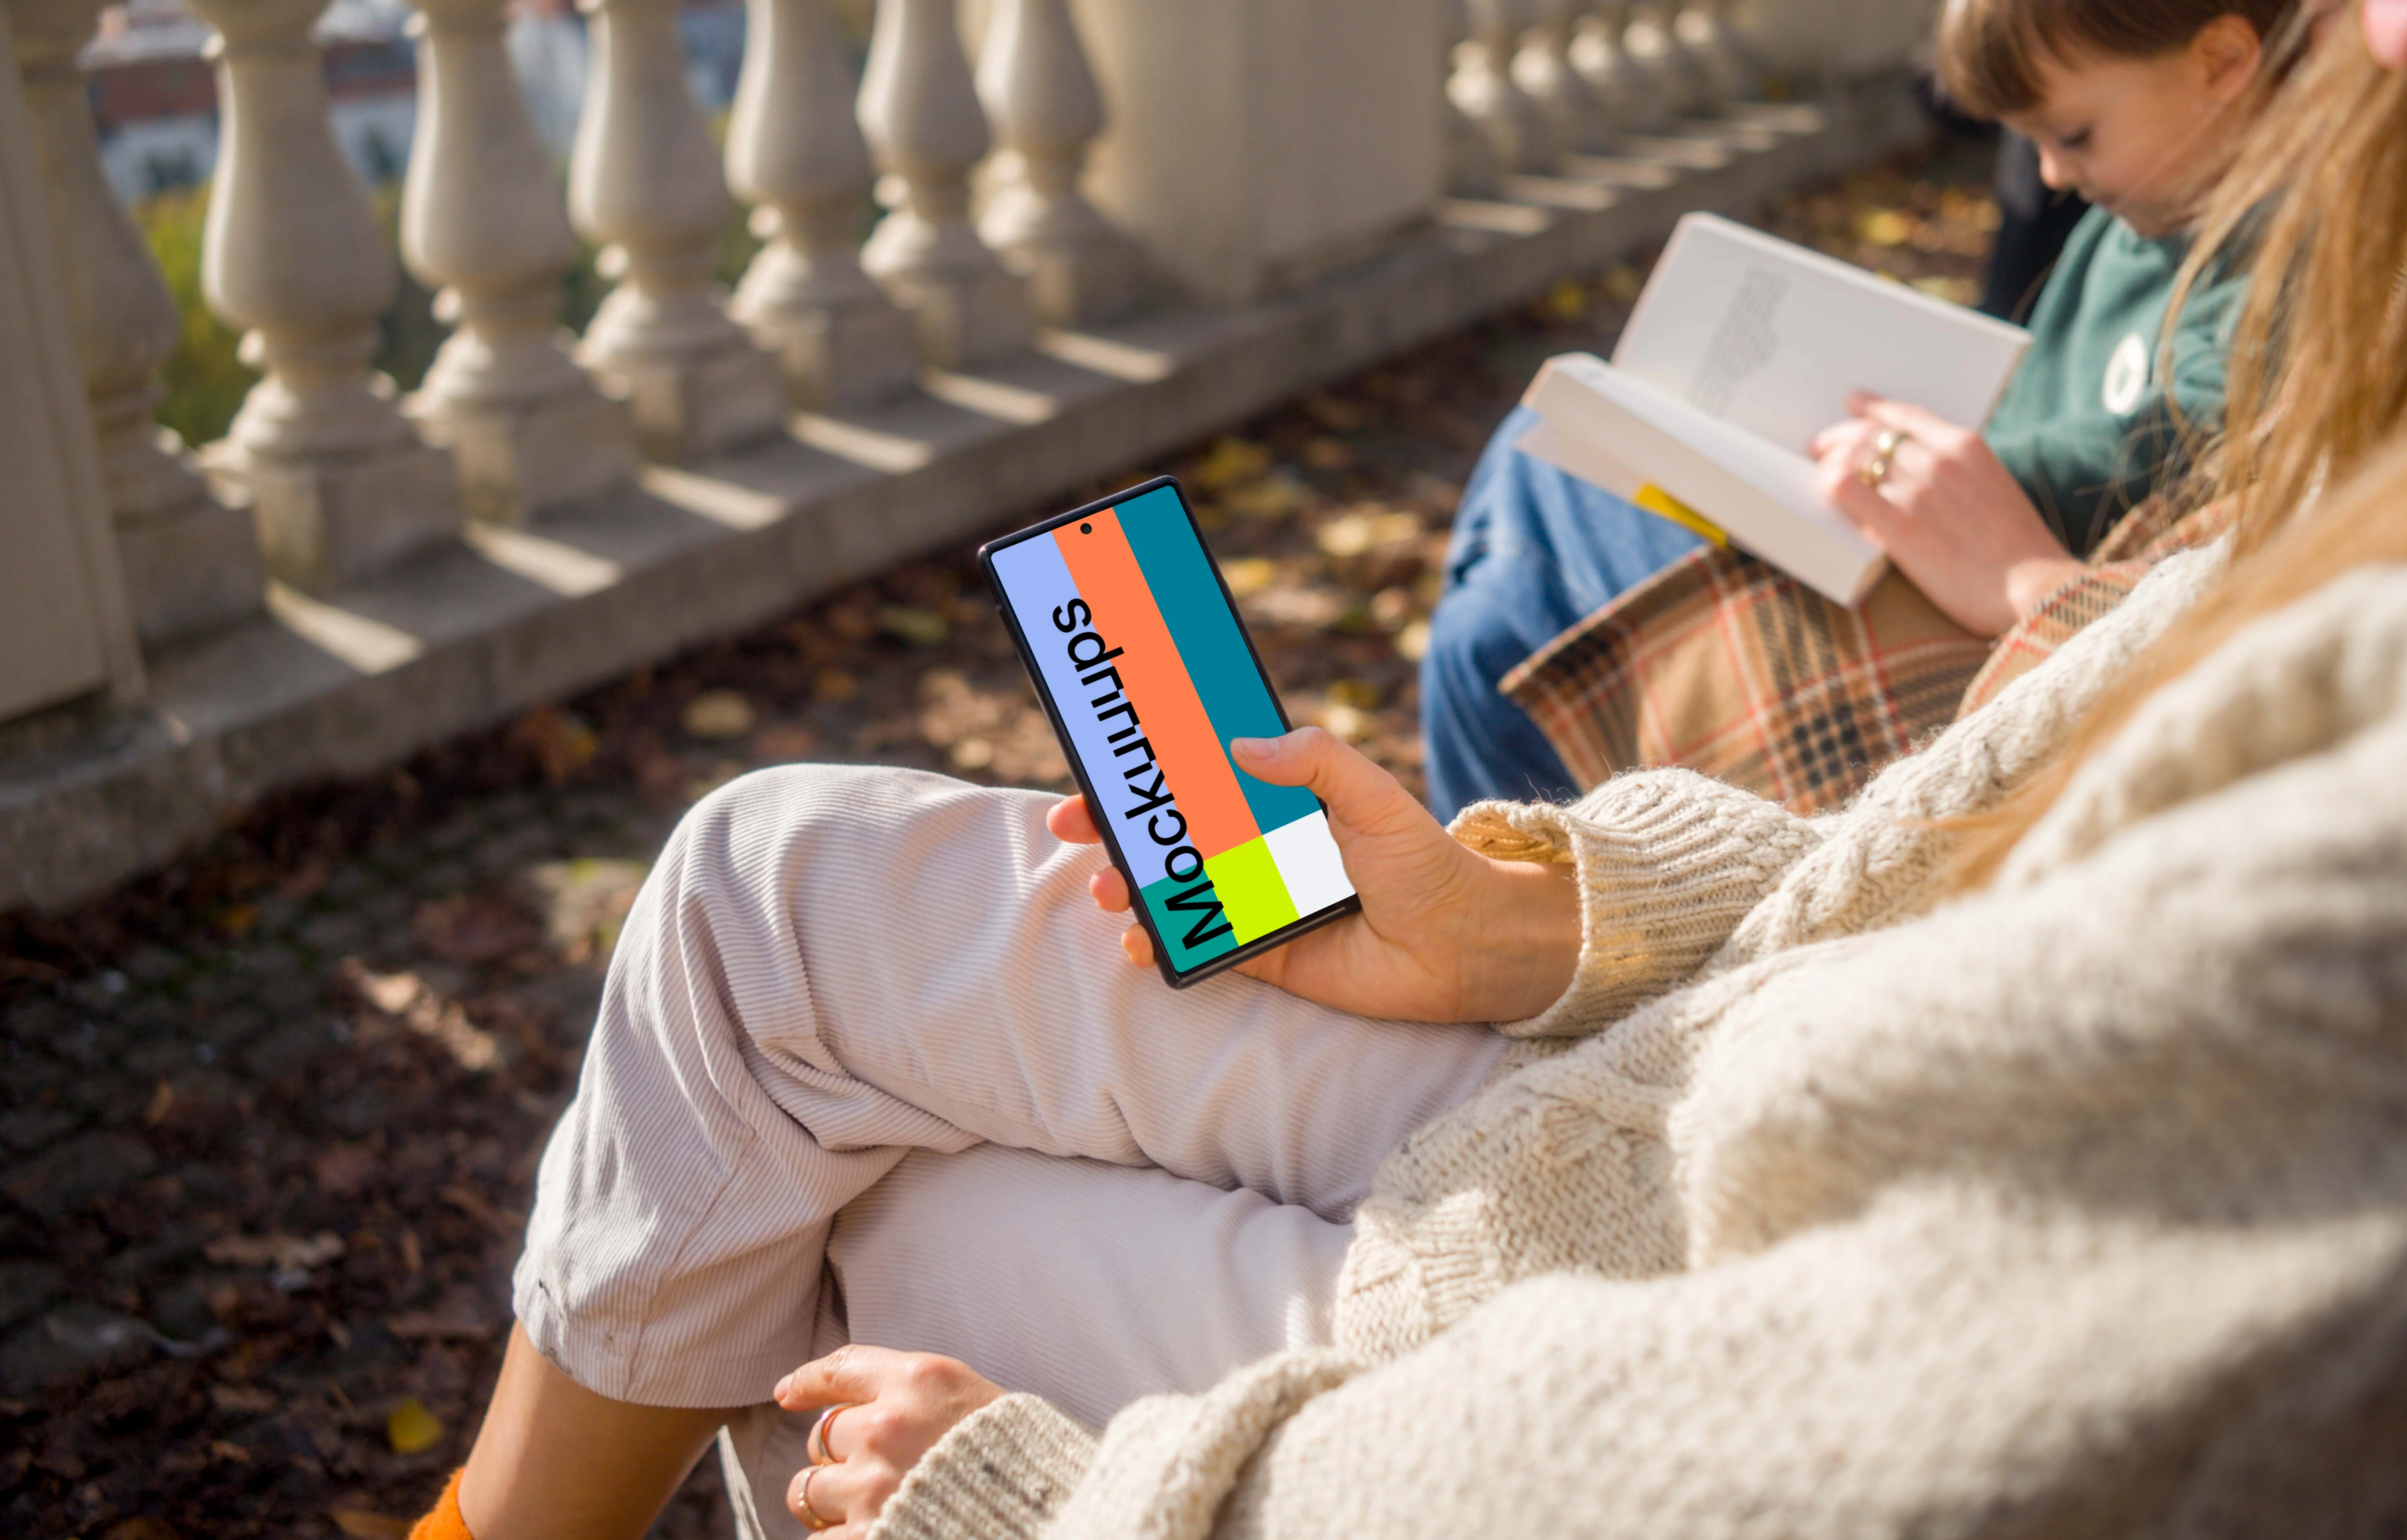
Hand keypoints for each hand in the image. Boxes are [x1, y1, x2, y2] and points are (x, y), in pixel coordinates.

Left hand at [773, 1346, 1003, 1536]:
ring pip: (808, 1490)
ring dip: (830, 1502)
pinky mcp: (867, 1536)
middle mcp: (886, 1427)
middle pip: (822, 1436)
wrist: (1049, 1510)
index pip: (840, 1369)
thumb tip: (841, 1397)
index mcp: (918, 1381)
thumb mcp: (970, 1396)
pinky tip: (870, 1532)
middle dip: (838, 1455)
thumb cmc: (1016, 1456)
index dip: (807, 1382)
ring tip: (866, 1509)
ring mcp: (872, 1486)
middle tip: (872, 1470)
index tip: (789, 1392)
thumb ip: (911, 1391)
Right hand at [1045, 727, 1581, 1022]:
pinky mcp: (1262, 955)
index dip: (1150, 771)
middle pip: (1171, 833)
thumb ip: (1317, 760)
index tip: (1103, 762)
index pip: (1200, 779)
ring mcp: (1256, 903)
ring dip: (1130, 885)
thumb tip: (1241, 746)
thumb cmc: (1426, 863)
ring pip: (1175, 889)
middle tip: (1077, 826)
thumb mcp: (1375, 797)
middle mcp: (1259, 850)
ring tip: (1109, 887)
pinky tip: (1140, 939)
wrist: (1463, 946)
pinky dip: (1163, 942)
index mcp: (1280, 803)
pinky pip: (1200, 945)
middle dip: (1117, 829)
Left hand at [1809, 393, 2085, 636]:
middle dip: (1841, 437)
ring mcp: (1916, 492)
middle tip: (1820, 447)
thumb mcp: (1993, 487)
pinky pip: (1845, 489)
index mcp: (1965, 445)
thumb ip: (1957, 472)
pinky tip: (1824, 490)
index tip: (1853, 405)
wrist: (2033, 588)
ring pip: (1854, 458)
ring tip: (1820, 471)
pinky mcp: (1898, 527)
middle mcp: (1937, 460)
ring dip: (1831, 461)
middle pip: (1872, 434)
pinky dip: (1829, 483)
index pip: (1905, 415)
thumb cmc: (2017, 548)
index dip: (1871, 409)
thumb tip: (1916, 471)